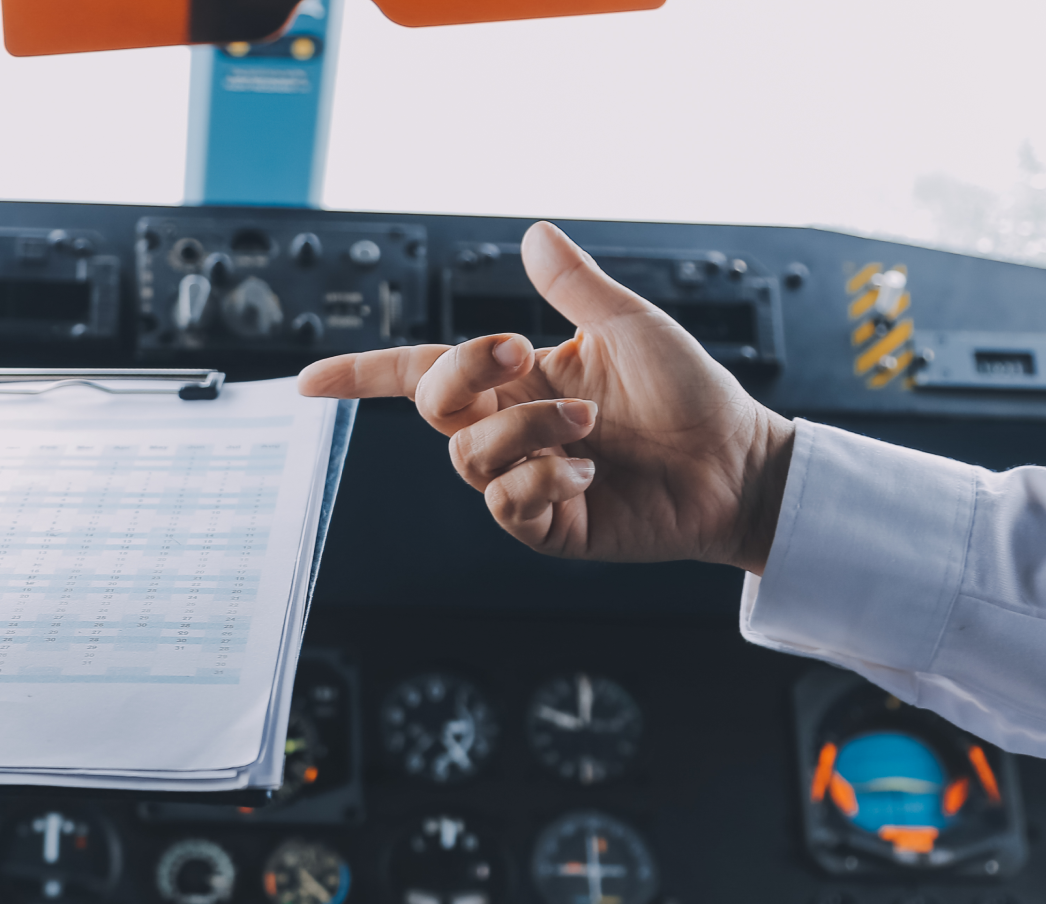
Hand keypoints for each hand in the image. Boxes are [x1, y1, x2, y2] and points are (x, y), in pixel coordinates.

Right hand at [298, 221, 794, 574]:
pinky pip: (507, 505)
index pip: (421, 373)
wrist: (737, 465)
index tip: (308, 382)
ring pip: (469, 457)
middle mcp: (510, 429)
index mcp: (517, 379)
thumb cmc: (692, 395)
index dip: (361, 376)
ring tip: (588, 423)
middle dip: (461, 373)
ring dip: (526, 431)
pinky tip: (589, 474)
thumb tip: (534, 234)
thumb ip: (574, 286)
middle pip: (433, 406)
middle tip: (518, 350)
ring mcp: (524, 481)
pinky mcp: (547, 527)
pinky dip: (544, 482)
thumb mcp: (630, 326)